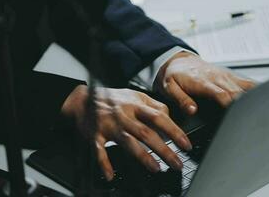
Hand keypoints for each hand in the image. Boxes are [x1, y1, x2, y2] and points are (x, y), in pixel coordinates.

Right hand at [62, 85, 191, 180]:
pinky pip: (99, 150)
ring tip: (156, 168)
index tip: (186, 144)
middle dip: (164, 149)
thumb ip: (153, 104)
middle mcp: (124, 115)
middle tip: (176, 163)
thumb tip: (169, 116)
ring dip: (143, 156)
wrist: (83, 99)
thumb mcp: (135, 95)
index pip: (159, 117)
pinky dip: (104, 163)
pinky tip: (110, 175)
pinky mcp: (95, 134)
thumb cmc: (113, 99)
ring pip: (128, 142)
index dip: (174, 131)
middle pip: (147, 133)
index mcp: (136, 105)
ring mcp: (109, 125)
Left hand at [154, 52, 255, 114]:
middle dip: (244, 106)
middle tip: (252, 120)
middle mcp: (216, 78)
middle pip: (235, 92)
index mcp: (202, 82)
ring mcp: (225, 76)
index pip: (220, 94)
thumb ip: (181, 99)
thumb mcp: (170, 88)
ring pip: (243, 88)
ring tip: (262, 112)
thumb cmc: (175, 76)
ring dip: (252, 99)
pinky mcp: (230, 76)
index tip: (236, 115)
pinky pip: (246, 82)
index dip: (230, 104)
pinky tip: (264, 98)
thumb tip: (192, 110)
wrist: (179, 61)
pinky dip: (256, 90)